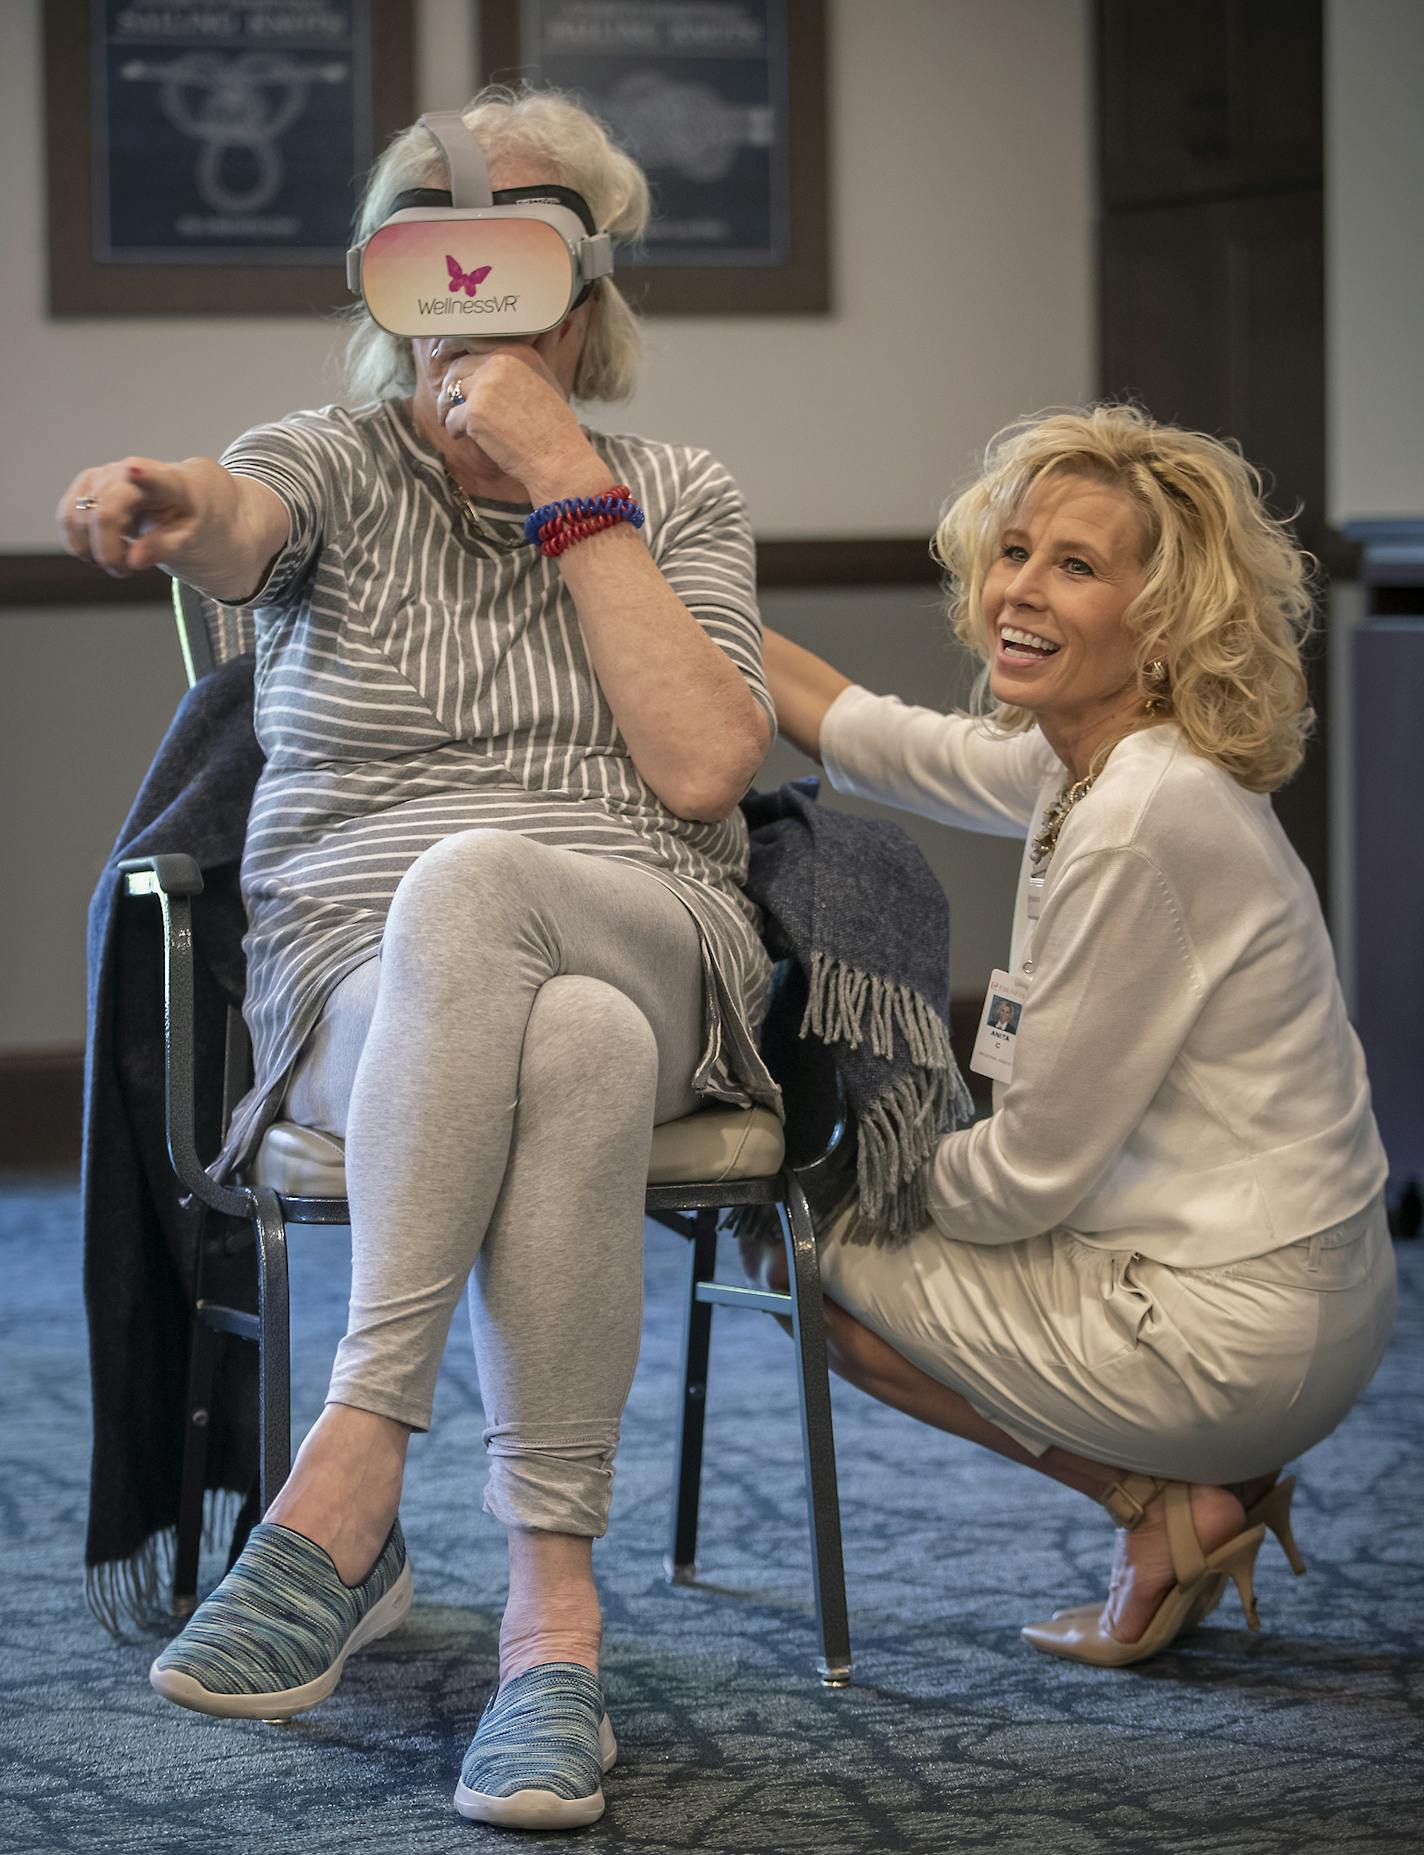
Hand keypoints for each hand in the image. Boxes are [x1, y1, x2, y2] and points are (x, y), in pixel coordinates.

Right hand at [57, 456, 203, 576]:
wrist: (175, 497)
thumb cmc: (185, 517)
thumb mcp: (187, 538)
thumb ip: (163, 548)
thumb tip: (133, 560)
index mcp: (167, 483)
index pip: (155, 479)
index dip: (144, 476)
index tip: (135, 472)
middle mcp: (128, 472)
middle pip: (103, 516)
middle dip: (108, 553)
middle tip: (124, 571)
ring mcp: (102, 476)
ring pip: (77, 519)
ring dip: (92, 551)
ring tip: (116, 559)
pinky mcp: (83, 485)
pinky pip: (65, 519)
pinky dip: (78, 543)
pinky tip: (99, 549)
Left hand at [438, 347, 605, 499]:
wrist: (559, 458)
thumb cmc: (554, 429)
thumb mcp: (543, 382)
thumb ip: (517, 369)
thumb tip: (488, 369)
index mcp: (517, 352)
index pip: (475, 346)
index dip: (459, 359)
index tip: (450, 369)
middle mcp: (500, 362)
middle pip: (458, 368)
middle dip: (450, 387)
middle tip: (449, 404)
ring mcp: (485, 386)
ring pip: (450, 392)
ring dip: (448, 408)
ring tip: (455, 423)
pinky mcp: (474, 412)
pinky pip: (451, 418)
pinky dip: (454, 430)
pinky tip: (463, 437)